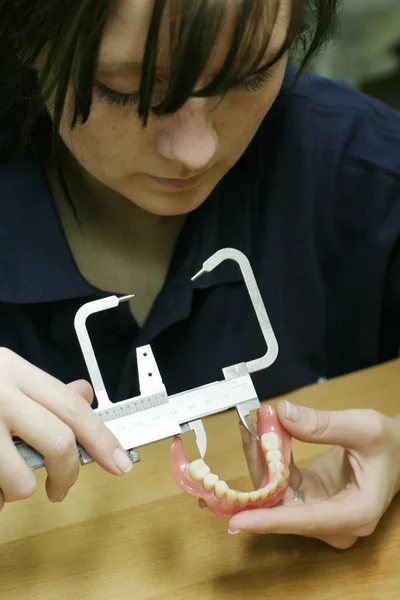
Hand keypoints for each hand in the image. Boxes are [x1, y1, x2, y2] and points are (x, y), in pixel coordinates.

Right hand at [0, 348, 133, 509]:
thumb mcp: (4, 373)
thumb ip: (43, 390)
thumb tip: (84, 396)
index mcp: (14, 371)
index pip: (72, 407)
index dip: (102, 439)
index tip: (121, 463)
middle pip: (58, 443)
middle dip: (67, 475)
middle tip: (60, 489)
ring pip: (19, 481)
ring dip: (16, 491)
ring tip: (2, 477)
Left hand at [228, 399, 399, 548]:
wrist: (396, 450)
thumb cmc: (387, 444)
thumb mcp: (363, 428)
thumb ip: (323, 424)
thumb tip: (282, 414)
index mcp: (355, 514)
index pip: (306, 520)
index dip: (270, 520)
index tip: (238, 519)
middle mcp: (334, 523)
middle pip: (284, 507)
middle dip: (261, 472)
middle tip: (249, 434)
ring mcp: (319, 512)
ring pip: (277, 496)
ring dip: (260, 463)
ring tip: (251, 429)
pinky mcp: (309, 498)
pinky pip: (281, 483)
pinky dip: (268, 461)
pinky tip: (258, 437)